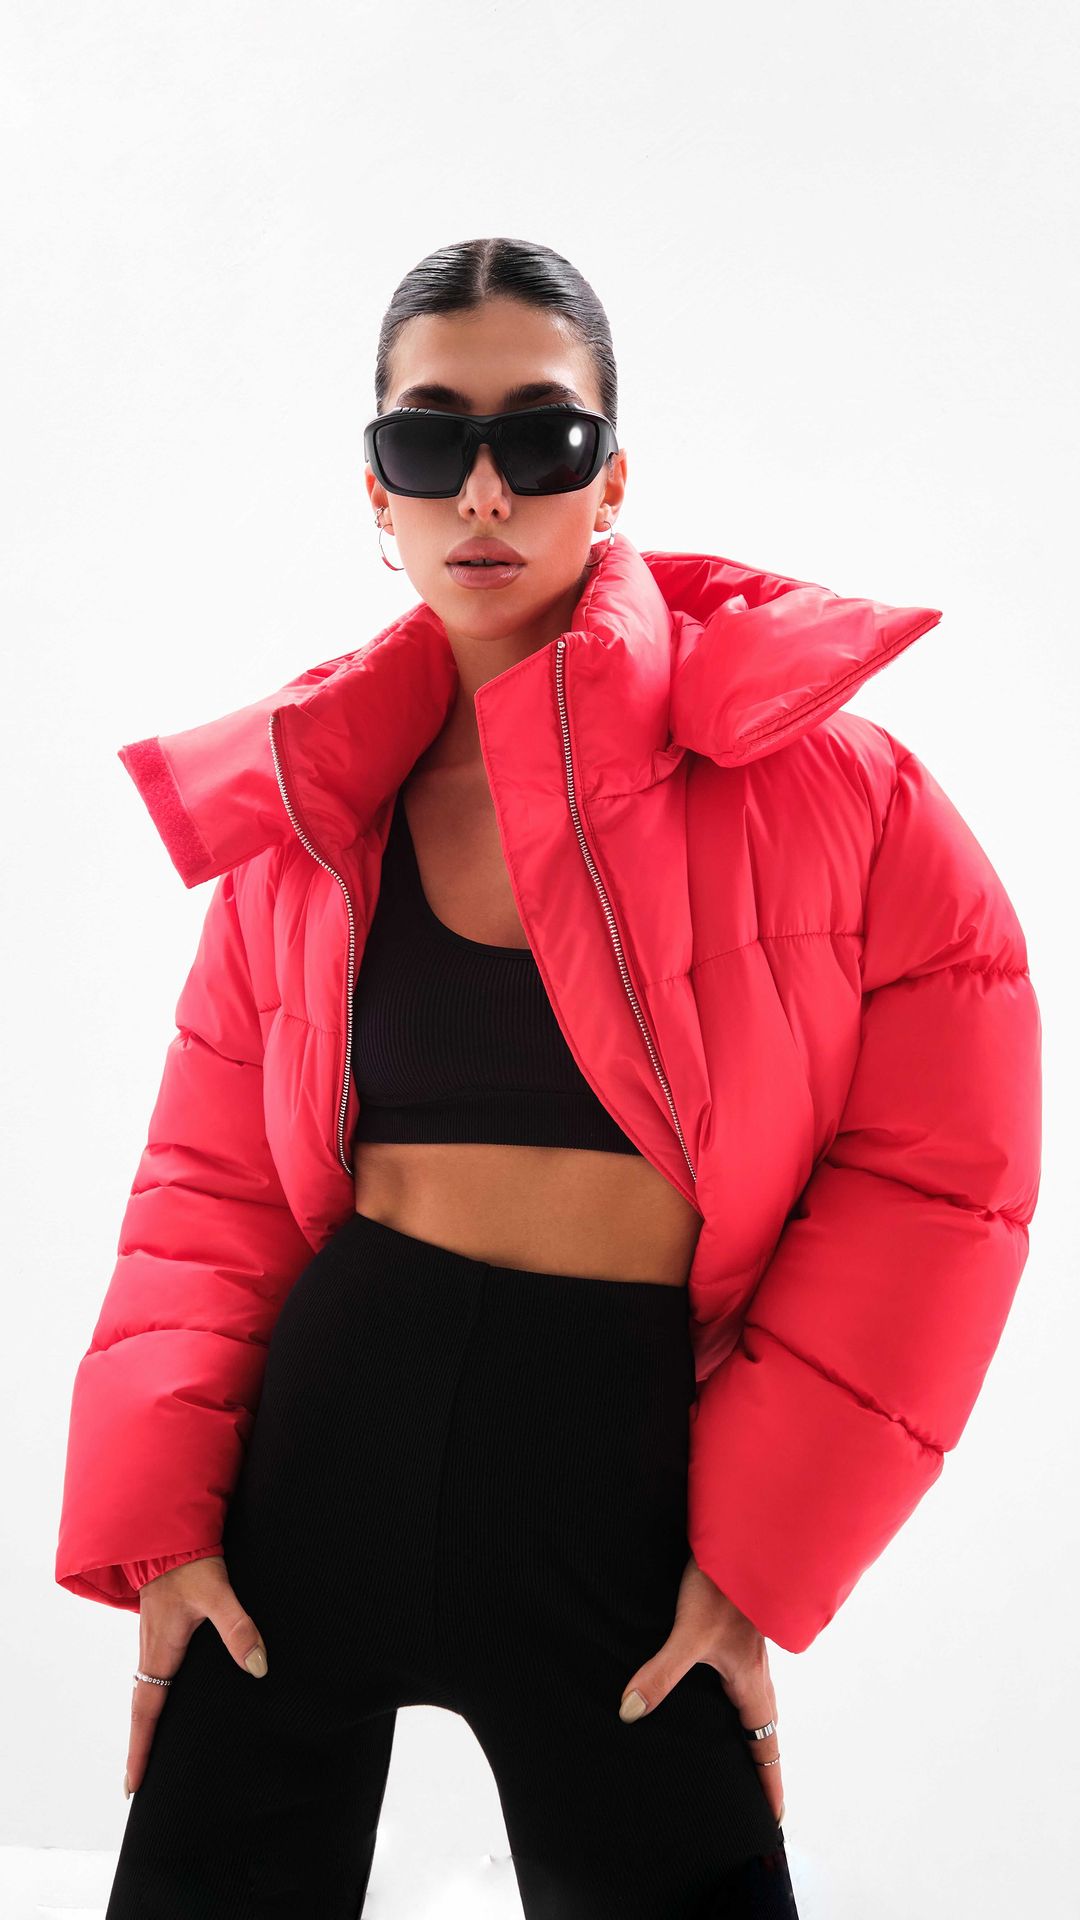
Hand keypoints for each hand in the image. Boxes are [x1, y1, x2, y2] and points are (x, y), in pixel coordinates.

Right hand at [124, 1555, 268, 1798]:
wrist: (168, 1531)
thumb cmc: (189, 1560)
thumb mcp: (216, 1592)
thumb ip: (238, 1626)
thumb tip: (258, 1667)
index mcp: (160, 1650)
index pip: (147, 1712)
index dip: (141, 1750)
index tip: (133, 1787)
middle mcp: (153, 1649)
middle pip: (143, 1708)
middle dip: (141, 1745)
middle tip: (138, 1783)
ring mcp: (155, 1637)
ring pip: (148, 1689)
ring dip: (148, 1720)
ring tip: (154, 1749)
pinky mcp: (163, 1625)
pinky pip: (156, 1670)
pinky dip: (156, 1694)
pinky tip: (171, 1696)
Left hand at [618, 1552, 785, 1824]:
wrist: (740, 1540)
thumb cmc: (721, 1588)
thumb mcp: (689, 1634)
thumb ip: (661, 1672)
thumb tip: (630, 1711)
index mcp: (751, 1684)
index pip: (765, 1747)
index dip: (768, 1785)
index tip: (775, 1819)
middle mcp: (754, 1672)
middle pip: (762, 1730)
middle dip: (759, 1764)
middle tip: (756, 1797)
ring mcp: (747, 1651)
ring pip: (752, 1702)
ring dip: (749, 1730)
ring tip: (735, 1753)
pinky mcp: (735, 1631)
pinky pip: (740, 1678)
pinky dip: (735, 1699)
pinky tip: (712, 1693)